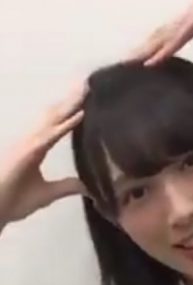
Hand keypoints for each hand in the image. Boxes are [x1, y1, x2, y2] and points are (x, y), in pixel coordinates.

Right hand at [0, 84, 86, 227]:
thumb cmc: (13, 201)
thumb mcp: (47, 194)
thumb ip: (66, 187)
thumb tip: (87, 188)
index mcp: (36, 148)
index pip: (57, 125)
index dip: (70, 110)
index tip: (84, 97)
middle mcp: (32, 141)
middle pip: (55, 116)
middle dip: (70, 100)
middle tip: (87, 83)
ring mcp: (29, 144)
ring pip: (53, 119)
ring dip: (69, 104)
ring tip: (84, 89)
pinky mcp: (28, 152)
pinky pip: (50, 135)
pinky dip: (66, 125)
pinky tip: (80, 115)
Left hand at [129, 0, 192, 93]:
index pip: (169, 37)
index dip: (153, 50)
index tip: (139, 64)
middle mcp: (192, 14)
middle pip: (161, 35)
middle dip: (143, 50)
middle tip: (124, 65)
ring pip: (165, 34)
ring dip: (147, 50)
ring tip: (131, 64)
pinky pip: (180, 35)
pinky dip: (166, 48)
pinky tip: (153, 60)